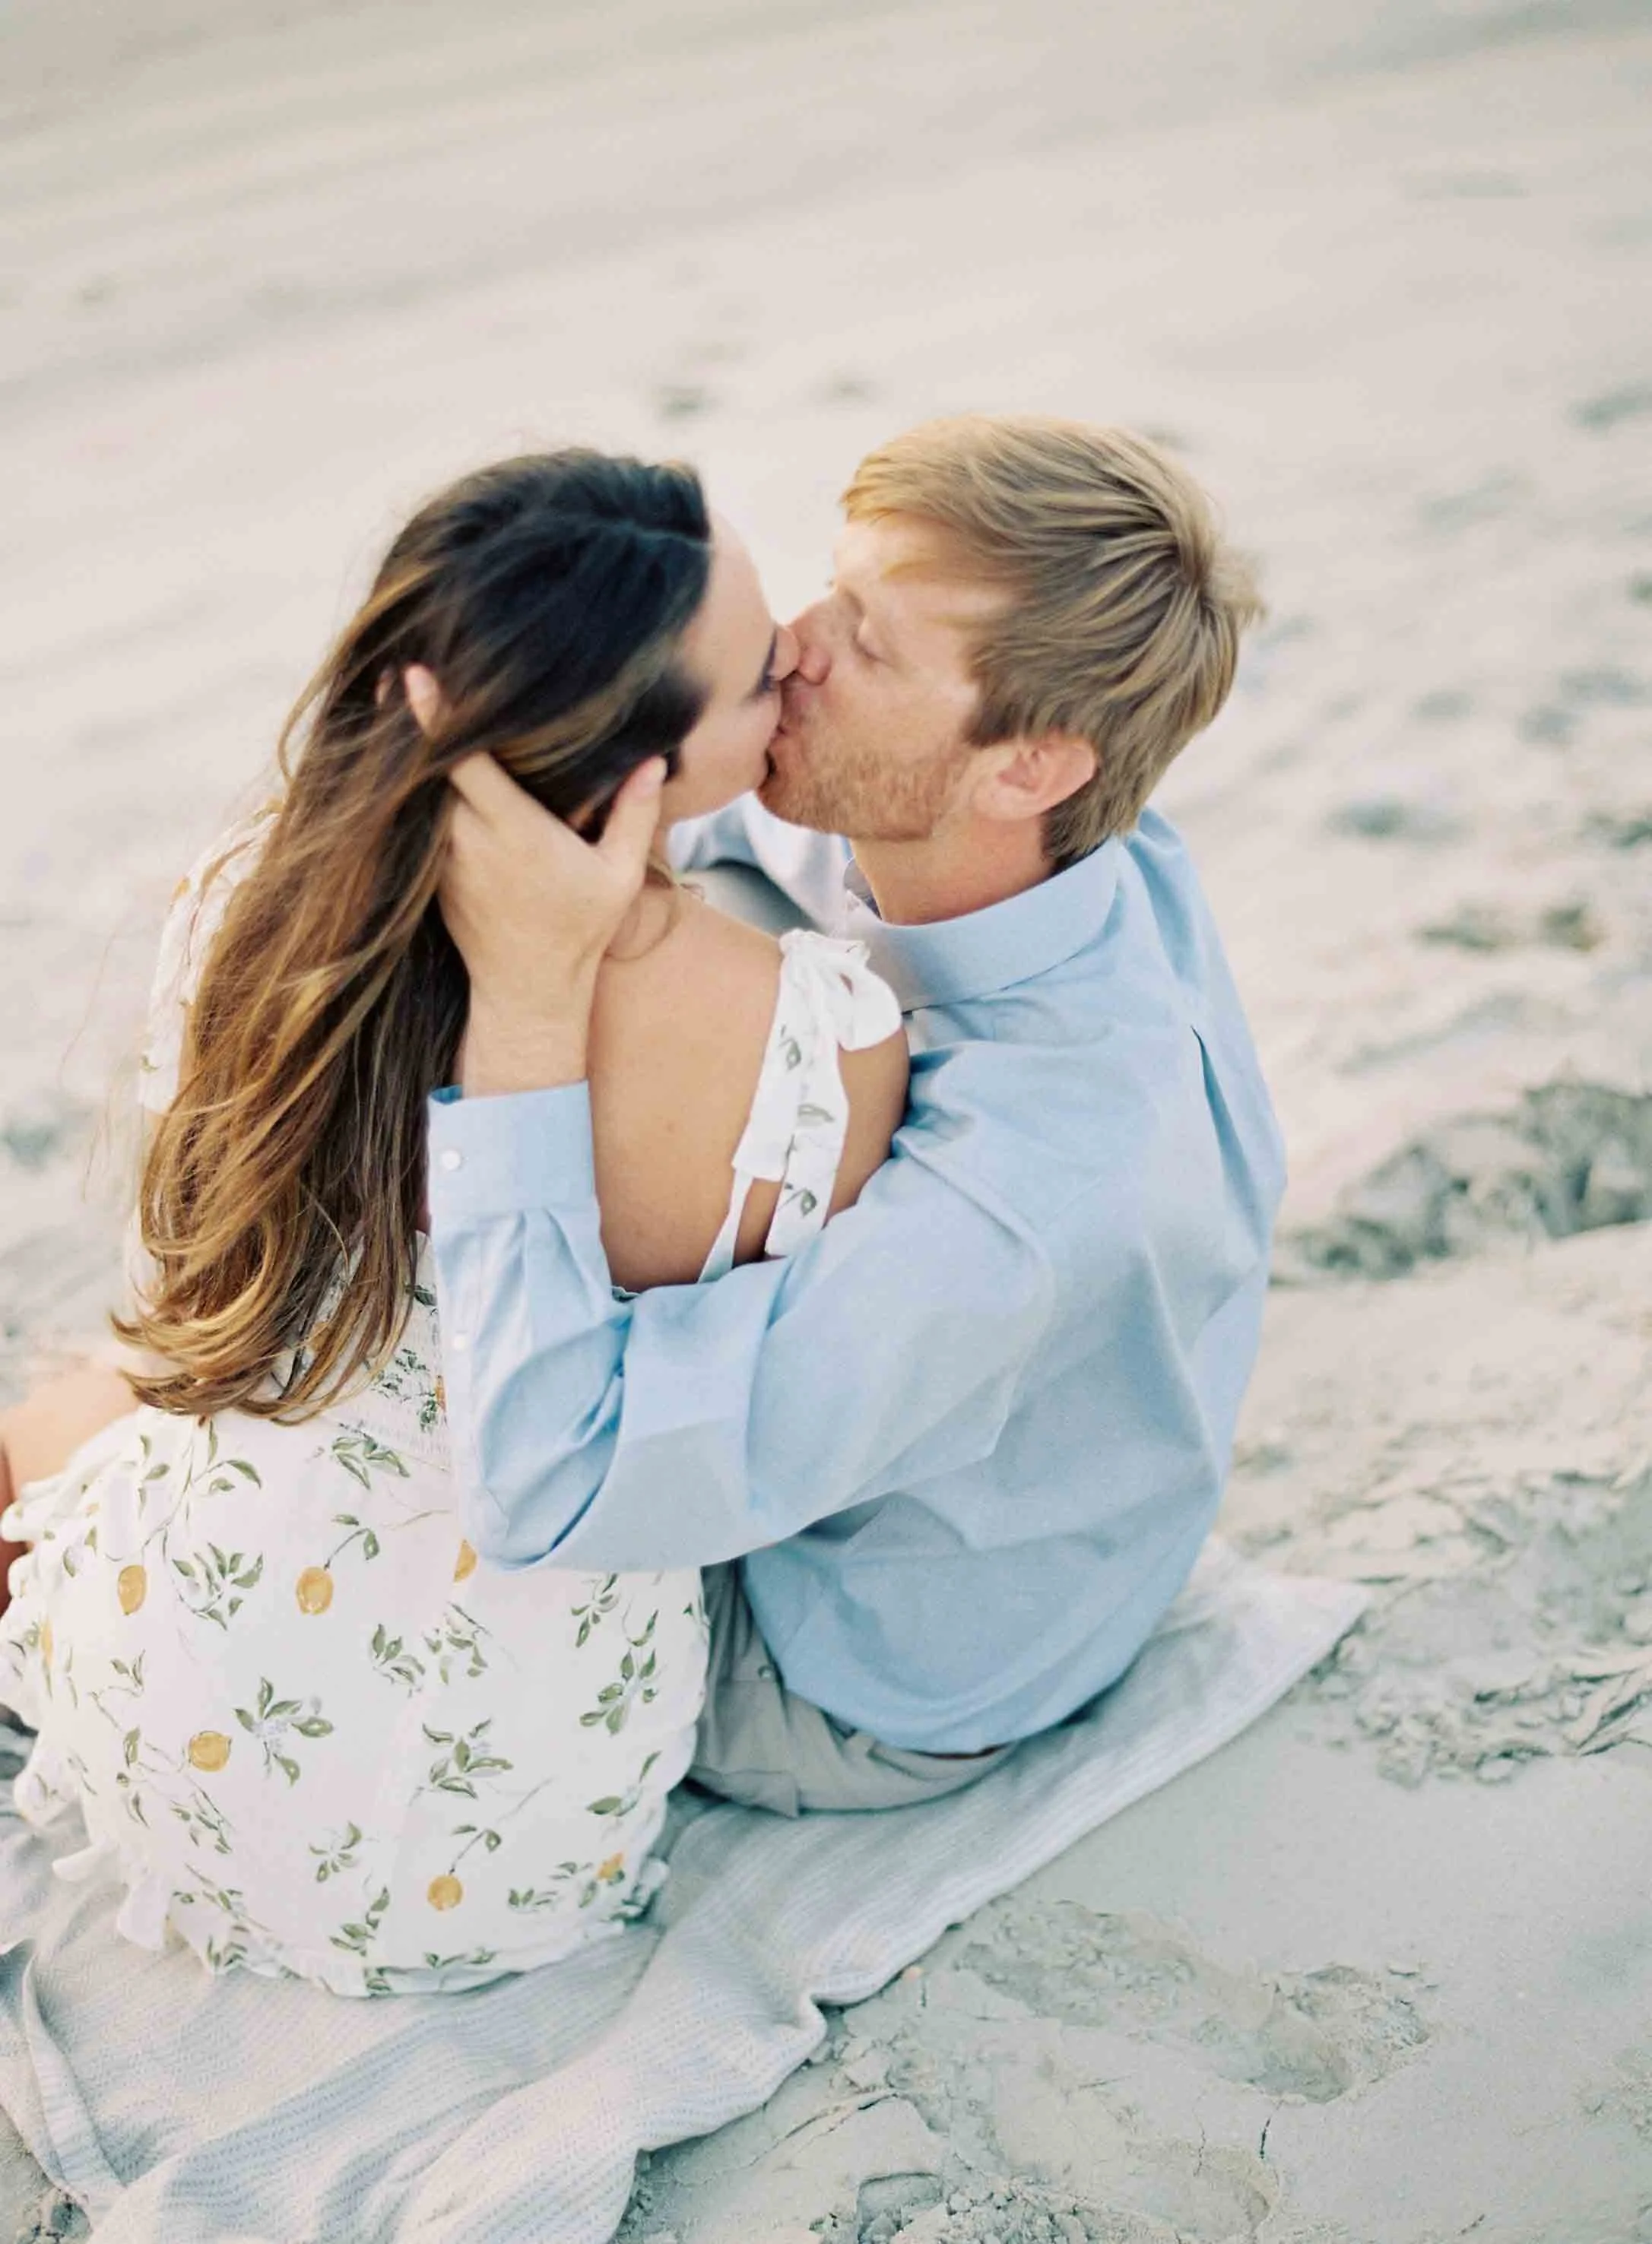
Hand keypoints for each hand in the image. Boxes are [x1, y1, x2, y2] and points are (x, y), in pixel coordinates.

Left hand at [419, 670, 666, 1095]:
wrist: (526, 991)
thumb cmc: (578, 930)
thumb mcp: (619, 876)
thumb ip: (636, 815)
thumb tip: (654, 761)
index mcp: (513, 831)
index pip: (464, 762)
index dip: (437, 717)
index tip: (412, 673)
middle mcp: (468, 840)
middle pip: (424, 766)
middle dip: (405, 720)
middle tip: (389, 664)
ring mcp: (443, 858)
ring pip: (412, 791)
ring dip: (401, 752)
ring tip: (385, 698)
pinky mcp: (430, 873)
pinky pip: (414, 817)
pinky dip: (407, 787)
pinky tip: (402, 758)